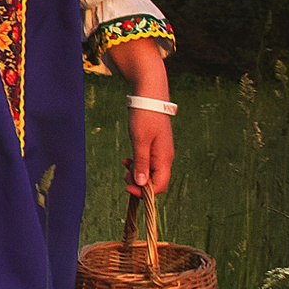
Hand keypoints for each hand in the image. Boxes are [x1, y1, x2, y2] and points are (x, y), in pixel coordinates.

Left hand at [104, 38, 174, 197]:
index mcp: (164, 158)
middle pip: (154, 181)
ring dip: (136, 173)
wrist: (149, 97)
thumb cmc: (144, 117)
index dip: (144, 191)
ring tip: (124, 166)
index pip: (159, 186)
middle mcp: (165, 158)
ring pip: (149, 172)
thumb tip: (141, 184)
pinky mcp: (154, 147)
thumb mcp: (140, 140)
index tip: (127, 187)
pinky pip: (147, 162)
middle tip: (123, 175)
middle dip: (138, 182)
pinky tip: (126, 161)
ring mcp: (160, 152)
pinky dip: (137, 164)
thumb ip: (141, 163)